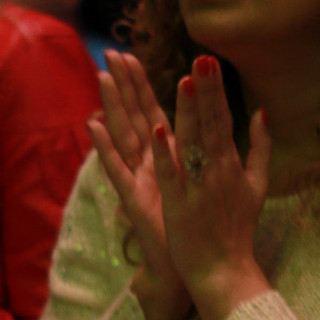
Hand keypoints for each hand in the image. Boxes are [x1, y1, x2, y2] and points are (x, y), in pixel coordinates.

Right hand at [88, 51, 191, 319]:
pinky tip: (94, 125)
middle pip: (136, 116)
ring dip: (113, 106)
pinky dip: (106, 148)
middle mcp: (151, 166)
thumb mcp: (215, 182)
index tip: (134, 54)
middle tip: (112, 53)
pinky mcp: (135, 199)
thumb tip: (225, 126)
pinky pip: (118, 170)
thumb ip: (216, 151)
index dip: (144, 84)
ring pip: (124, 135)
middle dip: (125, 85)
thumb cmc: (204, 226)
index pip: (155, 112)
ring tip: (101, 76)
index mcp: (170, 159)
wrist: (199, 266)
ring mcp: (141, 180)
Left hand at [152, 54, 270, 319]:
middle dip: (205, 92)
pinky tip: (157, 130)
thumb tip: (263, 112)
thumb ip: (261, 147)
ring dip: (187, 113)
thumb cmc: (237, 227)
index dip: (215, 91)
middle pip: (209, 126)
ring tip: (183, 82)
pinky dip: (165, 154)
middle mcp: (216, 173)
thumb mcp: (258, 185)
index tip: (209, 61)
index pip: (223, 120)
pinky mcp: (179, 207)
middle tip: (202, 59)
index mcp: (232, 165)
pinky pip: (170, 176)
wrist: (225, 270)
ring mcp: (197, 189)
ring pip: (190, 145)